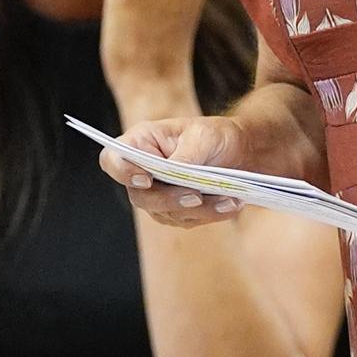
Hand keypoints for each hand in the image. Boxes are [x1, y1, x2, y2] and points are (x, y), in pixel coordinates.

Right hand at [101, 100, 320, 227]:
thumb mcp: (204, 136)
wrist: (244, 152)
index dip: (122, 171)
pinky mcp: (176, 212)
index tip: (146, 179)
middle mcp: (143, 172)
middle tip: (197, 195)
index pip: (113, 160)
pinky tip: (232, 204)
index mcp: (141, 143)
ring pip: (165, 213)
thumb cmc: (219, 135)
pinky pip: (188, 221)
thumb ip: (186, 155)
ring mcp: (157, 196)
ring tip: (229, 199)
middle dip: (170, 198)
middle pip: (140, 196)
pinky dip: (211, 214)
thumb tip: (173, 174)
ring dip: (198, 209)